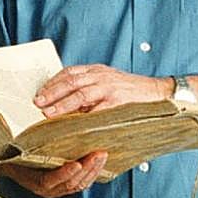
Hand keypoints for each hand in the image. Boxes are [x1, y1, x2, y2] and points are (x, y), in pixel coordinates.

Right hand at [0, 151, 108, 197]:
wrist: (12, 165)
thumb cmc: (16, 154)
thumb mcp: (19, 150)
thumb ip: (32, 145)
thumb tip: (45, 127)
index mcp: (34, 181)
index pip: (50, 181)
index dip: (64, 173)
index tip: (76, 164)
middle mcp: (48, 190)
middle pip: (71, 183)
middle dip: (87, 168)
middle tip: (98, 153)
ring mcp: (58, 190)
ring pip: (80, 184)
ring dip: (94, 170)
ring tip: (102, 155)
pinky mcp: (67, 187)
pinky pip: (82, 183)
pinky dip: (93, 173)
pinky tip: (100, 162)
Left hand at [33, 65, 168, 116]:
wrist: (159, 93)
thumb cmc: (132, 92)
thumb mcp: (109, 83)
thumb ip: (90, 89)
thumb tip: (65, 103)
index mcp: (98, 71)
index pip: (70, 73)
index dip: (53, 83)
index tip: (40, 94)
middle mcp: (102, 76)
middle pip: (71, 81)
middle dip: (52, 92)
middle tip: (38, 103)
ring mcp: (110, 89)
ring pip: (81, 94)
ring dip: (62, 104)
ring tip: (49, 114)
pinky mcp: (118, 103)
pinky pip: (97, 111)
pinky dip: (83, 118)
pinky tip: (73, 126)